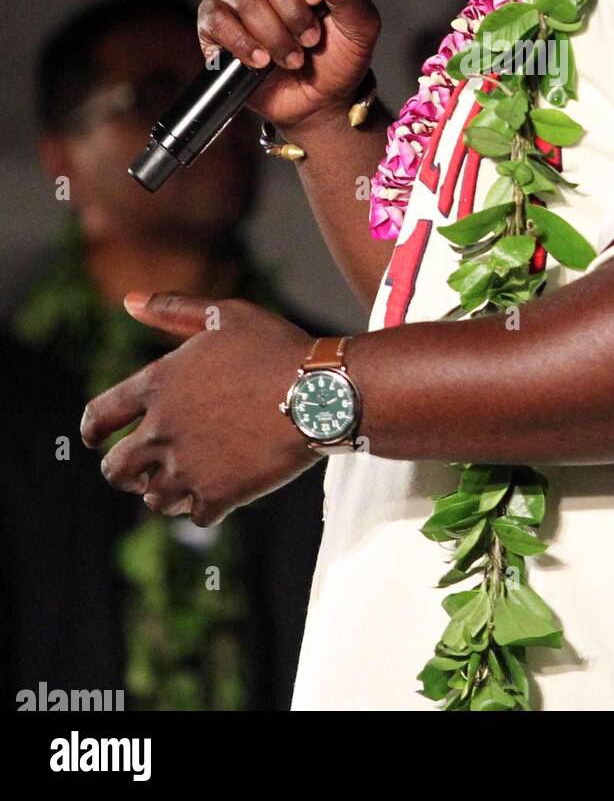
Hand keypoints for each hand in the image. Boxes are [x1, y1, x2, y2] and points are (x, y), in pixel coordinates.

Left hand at [81, 292, 321, 525]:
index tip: (95, 440)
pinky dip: (204, 507)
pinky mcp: (217, 495)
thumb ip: (174, 310)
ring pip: (153, 498)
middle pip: (115, 470)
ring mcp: (188, 466)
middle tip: (141, 471)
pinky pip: (194, 515)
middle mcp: (162, 430)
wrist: (320, 393)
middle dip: (124, 472)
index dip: (92, 431)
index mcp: (157, 385)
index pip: (98, 416)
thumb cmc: (276, 348)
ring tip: (186, 480)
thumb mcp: (226, 316)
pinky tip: (220, 491)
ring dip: (164, 491)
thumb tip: (128, 300)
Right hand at [198, 0, 381, 129]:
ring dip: (274, 32)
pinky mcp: (215, 22)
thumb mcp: (361, 28)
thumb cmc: (339, 57)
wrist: (320, 100)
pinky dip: (243, 43)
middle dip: (292, 9)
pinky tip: (262, 60)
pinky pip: (217, 19)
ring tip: (293, 57)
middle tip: (310, 37)